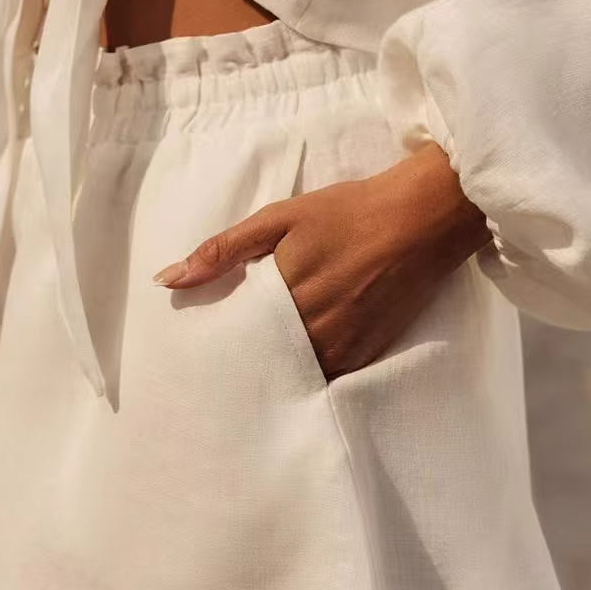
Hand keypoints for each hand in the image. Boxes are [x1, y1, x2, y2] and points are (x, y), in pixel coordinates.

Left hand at [152, 141, 491, 379]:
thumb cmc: (348, 212)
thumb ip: (224, 251)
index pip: (232, 337)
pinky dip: (305, 374)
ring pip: (291, 374)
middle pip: (260, 361)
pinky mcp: (366, 355)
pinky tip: (292, 366)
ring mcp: (342, 347)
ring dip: (271, 372)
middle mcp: (312, 330)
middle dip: (239, 362)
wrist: (423, 218)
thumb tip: (167, 280)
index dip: (213, 344)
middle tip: (214, 366)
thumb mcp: (279, 218)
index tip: (194, 348)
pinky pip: (325, 377)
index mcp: (284, 295)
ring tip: (249, 369)